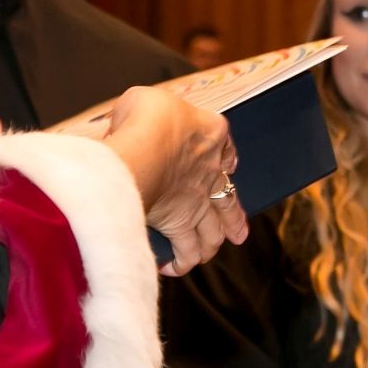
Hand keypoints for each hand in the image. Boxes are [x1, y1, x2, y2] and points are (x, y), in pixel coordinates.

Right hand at [99, 87, 244, 274]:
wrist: (143, 145)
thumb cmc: (145, 118)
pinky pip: (186, 251)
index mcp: (211, 133)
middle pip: (228, 199)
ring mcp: (199, 201)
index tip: (229, 166)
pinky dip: (182, 262)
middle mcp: (211, 170)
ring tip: (206, 255)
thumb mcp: (143, 100)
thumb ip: (145, 113)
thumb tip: (129, 124)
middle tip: (238, 233)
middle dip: (233, 219)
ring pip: (213, 231)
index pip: (226, 147)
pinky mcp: (180, 225)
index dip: (228, 158)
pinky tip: (172, 267)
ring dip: (211, 246)